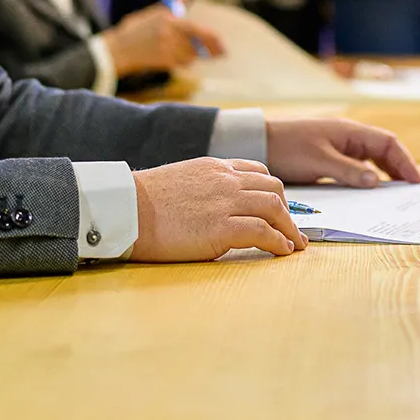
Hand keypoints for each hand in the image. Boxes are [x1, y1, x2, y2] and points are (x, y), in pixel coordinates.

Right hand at [103, 0, 223, 76]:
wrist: (119, 50)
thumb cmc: (136, 29)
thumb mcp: (153, 14)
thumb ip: (172, 5)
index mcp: (168, 23)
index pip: (196, 29)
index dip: (211, 36)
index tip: (221, 40)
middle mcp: (170, 38)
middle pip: (198, 45)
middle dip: (213, 48)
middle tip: (223, 51)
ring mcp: (167, 52)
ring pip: (193, 55)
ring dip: (203, 54)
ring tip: (212, 54)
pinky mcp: (165, 63)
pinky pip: (184, 63)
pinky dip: (190, 61)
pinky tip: (191, 59)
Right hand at [131, 156, 306, 260]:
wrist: (125, 210)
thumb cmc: (142, 202)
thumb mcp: (180, 180)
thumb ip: (204, 187)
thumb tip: (214, 206)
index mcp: (214, 167)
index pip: (258, 172)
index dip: (273, 192)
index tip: (278, 208)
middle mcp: (225, 180)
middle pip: (273, 189)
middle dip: (287, 211)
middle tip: (291, 230)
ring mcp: (225, 202)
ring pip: (274, 208)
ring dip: (289, 228)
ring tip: (293, 244)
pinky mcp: (221, 228)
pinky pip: (263, 232)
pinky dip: (278, 242)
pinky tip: (281, 251)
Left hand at [264, 118, 419, 187]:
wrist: (260, 143)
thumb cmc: (289, 148)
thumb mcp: (320, 162)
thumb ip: (349, 171)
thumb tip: (377, 182)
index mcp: (350, 132)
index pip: (388, 143)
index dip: (405, 161)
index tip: (416, 181)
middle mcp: (348, 137)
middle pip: (383, 151)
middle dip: (399, 168)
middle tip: (412, 190)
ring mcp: (339, 146)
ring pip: (371, 159)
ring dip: (385, 173)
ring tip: (396, 194)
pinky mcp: (329, 157)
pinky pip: (356, 166)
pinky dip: (367, 178)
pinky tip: (368, 192)